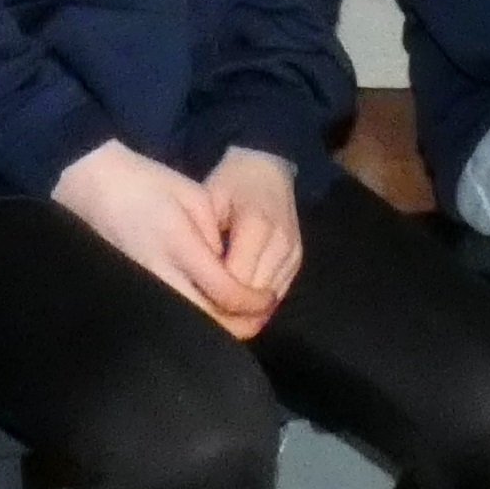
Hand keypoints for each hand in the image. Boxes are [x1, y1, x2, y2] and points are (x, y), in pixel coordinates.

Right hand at [54, 141, 268, 336]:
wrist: (93, 186)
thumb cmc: (147, 182)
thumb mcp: (193, 196)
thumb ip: (217, 236)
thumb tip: (234, 273)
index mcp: (178, 243)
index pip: (224, 291)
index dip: (253, 301)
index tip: (268, 297)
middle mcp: (160, 272)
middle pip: (209, 320)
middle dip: (242, 324)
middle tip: (261, 312)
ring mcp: (144, 286)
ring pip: (191, 325)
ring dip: (221, 327)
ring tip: (243, 314)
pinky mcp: (134, 292)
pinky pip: (174, 317)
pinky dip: (199, 320)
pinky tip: (214, 310)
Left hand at [203, 149, 303, 327]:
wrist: (266, 172)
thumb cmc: (229, 185)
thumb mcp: (209, 202)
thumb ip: (204, 238)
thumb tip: (193, 275)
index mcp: (257, 224)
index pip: (236, 279)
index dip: (214, 296)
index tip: (192, 303)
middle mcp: (281, 243)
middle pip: (254, 296)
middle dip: (228, 310)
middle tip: (200, 316)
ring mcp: (293, 254)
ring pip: (268, 301)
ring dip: (244, 310)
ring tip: (215, 312)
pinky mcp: (297, 263)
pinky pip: (277, 295)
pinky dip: (257, 303)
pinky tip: (236, 302)